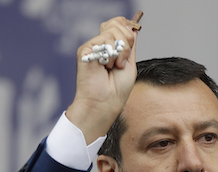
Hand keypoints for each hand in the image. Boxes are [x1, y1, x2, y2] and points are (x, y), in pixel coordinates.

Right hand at [67, 15, 139, 143]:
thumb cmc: (117, 89)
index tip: (130, 47)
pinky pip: (104, 39)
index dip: (128, 30)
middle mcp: (100, 44)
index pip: (119, 23)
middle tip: (121, 61)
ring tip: (113, 66)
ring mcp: (93, 46)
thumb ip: (129, 44)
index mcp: (111, 46)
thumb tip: (132, 27)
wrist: (106, 103)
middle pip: (117, 22)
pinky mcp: (85, 50)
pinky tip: (106, 66)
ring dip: (120, 51)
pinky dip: (111, 54)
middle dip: (127, 42)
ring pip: (113, 30)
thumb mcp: (129, 62)